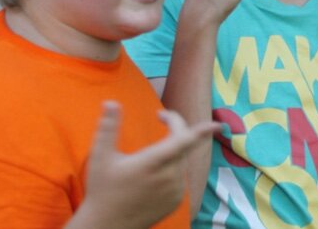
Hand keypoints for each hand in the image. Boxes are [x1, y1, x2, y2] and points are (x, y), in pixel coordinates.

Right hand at [68, 102, 219, 228]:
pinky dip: (172, 168)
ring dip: (172, 150)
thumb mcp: (100, 157)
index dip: (202, 131)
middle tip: (161, 117)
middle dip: (175, 128)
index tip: (217, 125)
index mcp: (152, 163)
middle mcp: (168, 177)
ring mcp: (174, 191)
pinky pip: (180, 176)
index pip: (183, 141)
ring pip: (182, 160)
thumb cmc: (102, 190)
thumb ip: (108, 127)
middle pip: (183, 145)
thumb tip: (111, 102)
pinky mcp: (176, 201)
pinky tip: (151, 177)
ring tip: (147, 157)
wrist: (107, 226)